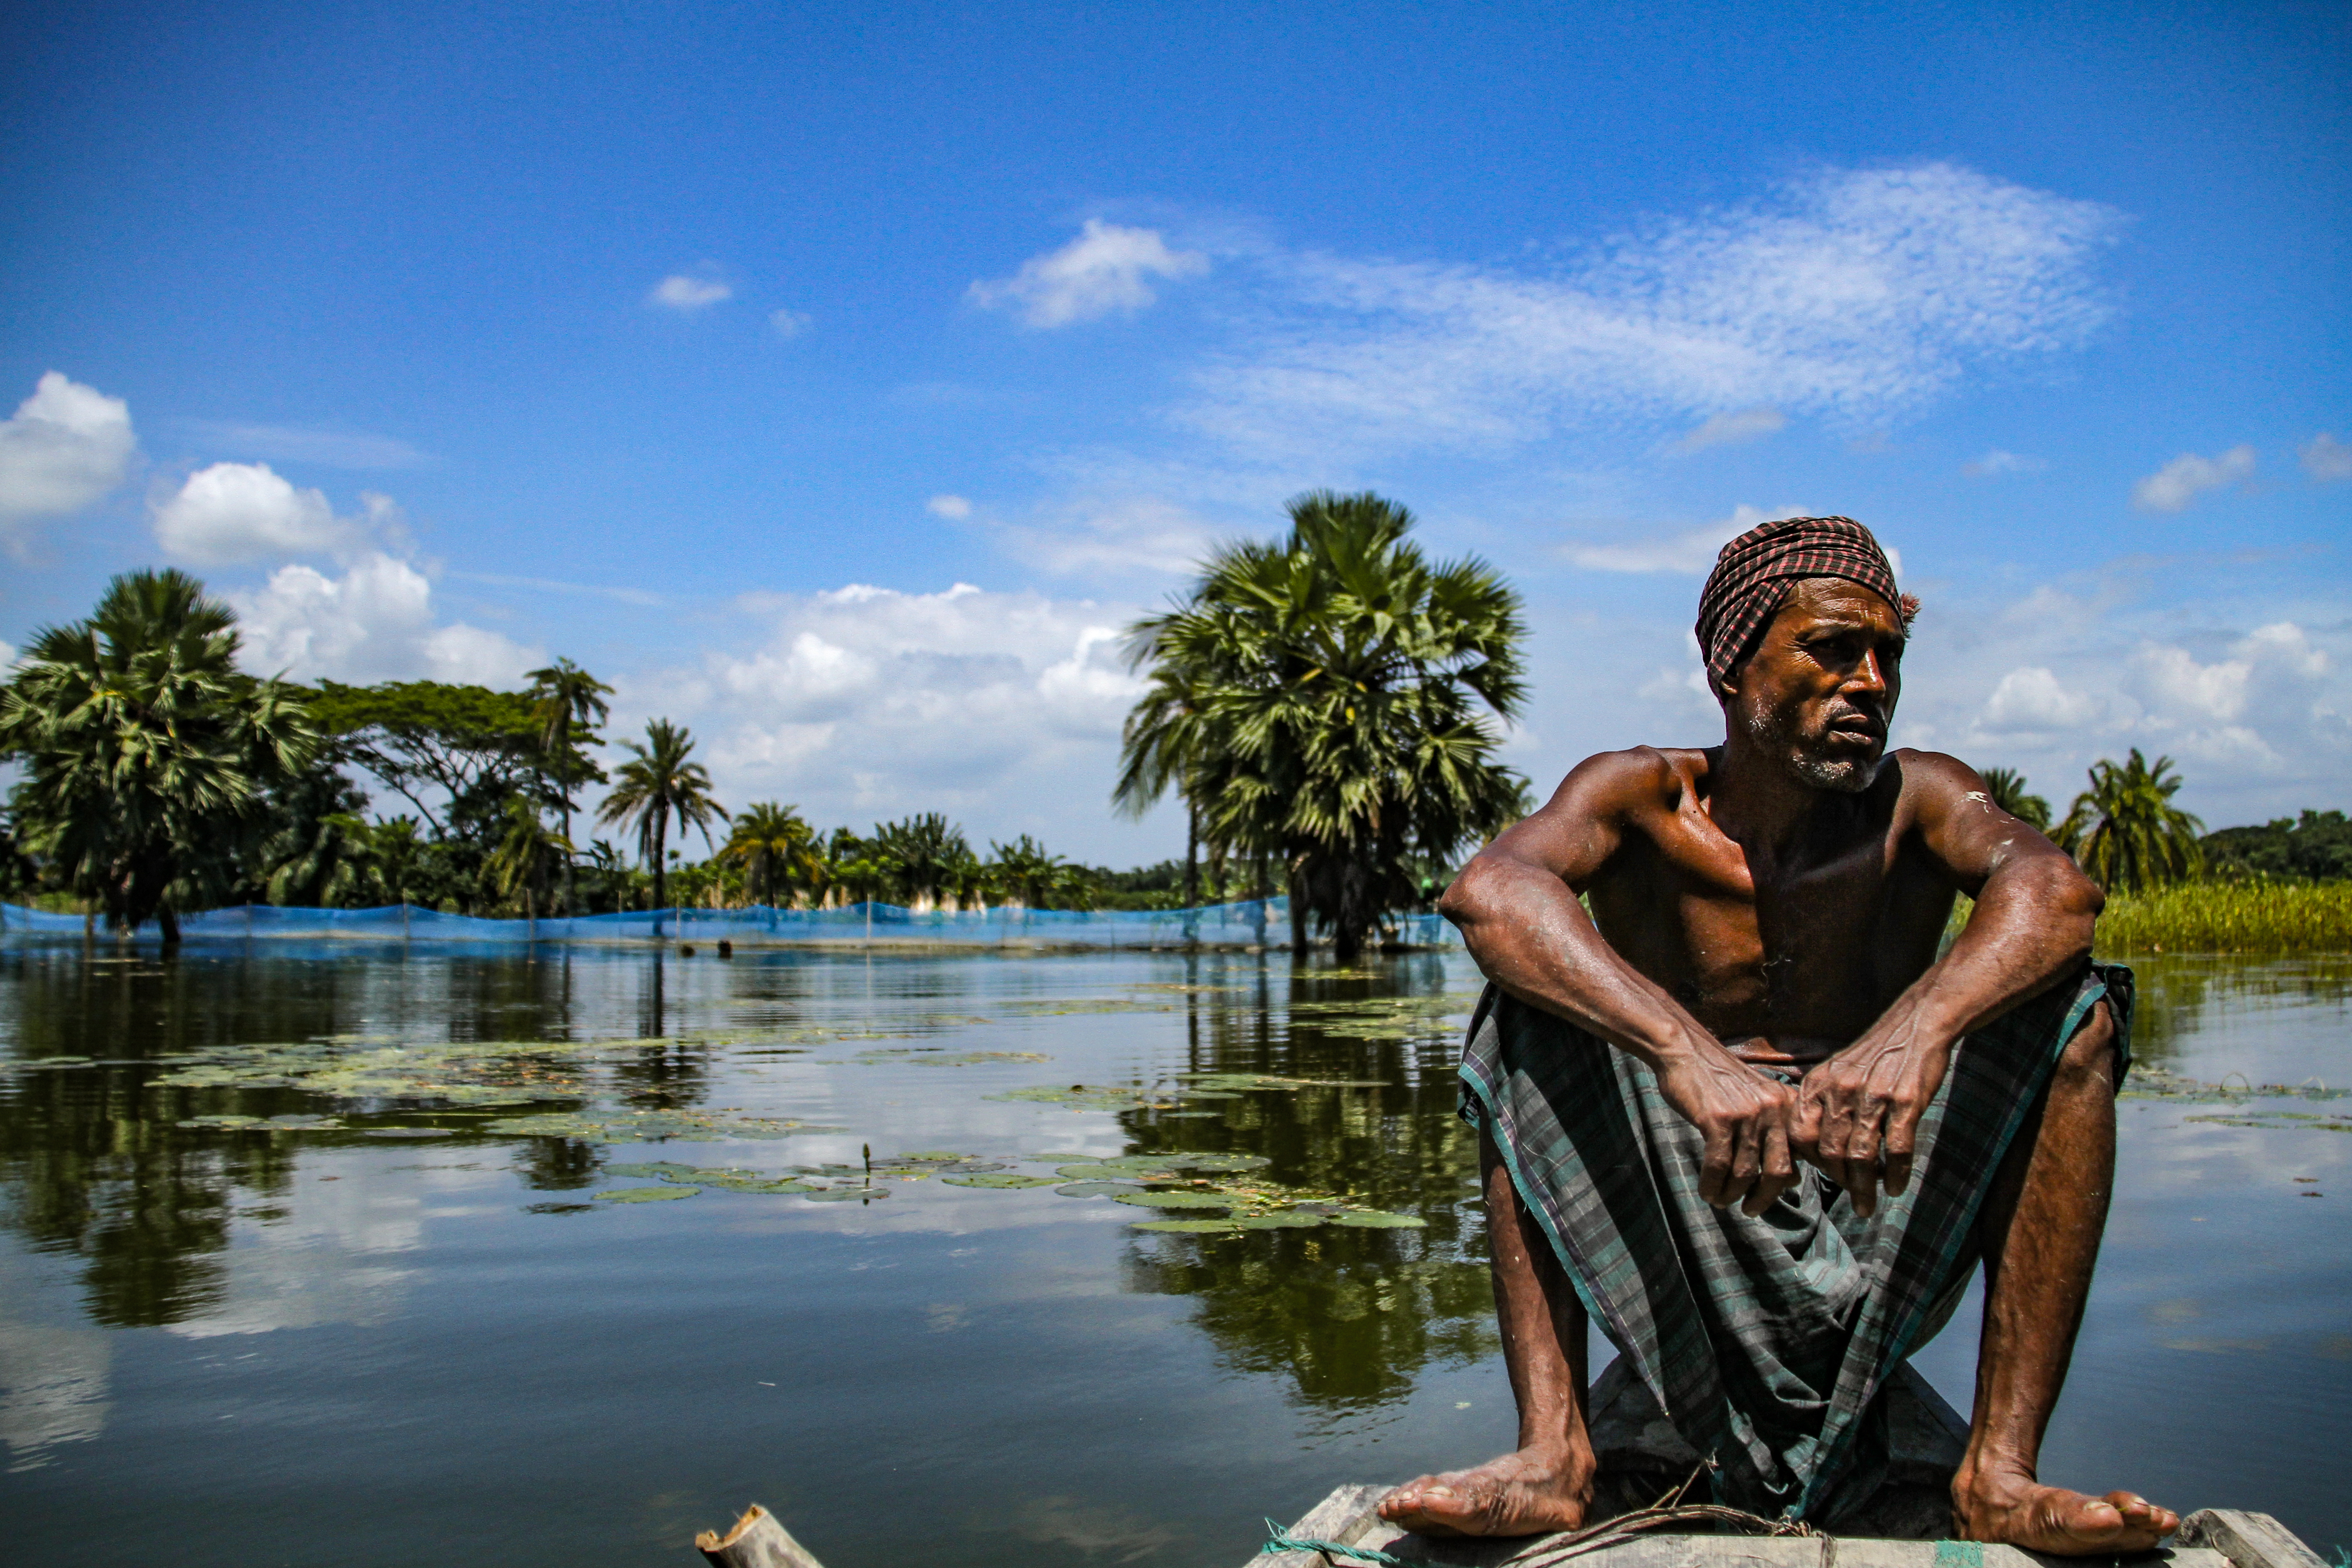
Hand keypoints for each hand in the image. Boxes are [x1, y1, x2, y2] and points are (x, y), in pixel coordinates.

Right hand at [1652, 1041, 1798, 1215]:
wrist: (1685, 1051)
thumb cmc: (1719, 1079)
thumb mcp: (1758, 1097)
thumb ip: (1776, 1130)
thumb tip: (1791, 1178)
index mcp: (1787, 1105)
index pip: (1799, 1157)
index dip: (1786, 1185)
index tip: (1767, 1196)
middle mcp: (1773, 1110)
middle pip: (1778, 1172)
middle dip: (1764, 1198)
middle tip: (1751, 1209)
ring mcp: (1747, 1114)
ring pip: (1746, 1172)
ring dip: (1732, 1194)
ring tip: (1721, 1201)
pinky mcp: (1719, 1119)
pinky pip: (1718, 1165)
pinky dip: (1712, 1184)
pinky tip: (1707, 1191)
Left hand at [1790, 1017, 1952, 1217]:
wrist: (1914, 1025)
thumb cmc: (1873, 1056)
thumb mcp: (1835, 1073)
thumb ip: (1822, 1106)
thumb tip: (1812, 1151)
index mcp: (1817, 1084)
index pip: (1801, 1135)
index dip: (1810, 1162)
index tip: (1825, 1176)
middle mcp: (1840, 1091)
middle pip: (1831, 1152)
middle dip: (1840, 1183)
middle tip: (1852, 1199)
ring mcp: (1872, 1097)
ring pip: (1861, 1156)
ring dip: (1864, 1188)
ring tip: (1868, 1206)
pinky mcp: (1904, 1102)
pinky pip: (1897, 1149)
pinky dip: (1896, 1175)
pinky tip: (1896, 1189)